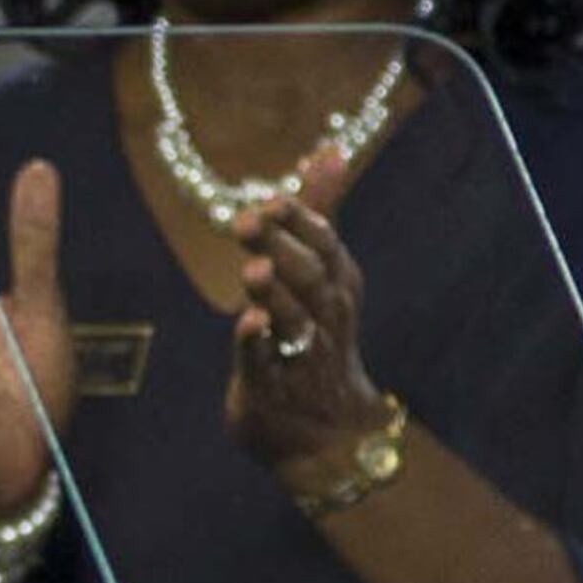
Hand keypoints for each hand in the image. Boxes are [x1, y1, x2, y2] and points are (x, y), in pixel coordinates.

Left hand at [224, 152, 390, 493]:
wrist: (331, 433)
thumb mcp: (323, 272)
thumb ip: (320, 211)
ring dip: (275, 293)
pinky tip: (247, 325)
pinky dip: (257, 345)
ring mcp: (301, 354)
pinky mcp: (272, 388)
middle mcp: (325, 316)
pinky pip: (265, 364)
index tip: (276, 198)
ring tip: (254, 270)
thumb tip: (327, 149)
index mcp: (336, 285)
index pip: (326, 245)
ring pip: (292, 318)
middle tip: (251, 221)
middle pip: (309, 277)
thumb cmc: (320, 337)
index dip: (303, 221)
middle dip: (283, 247)